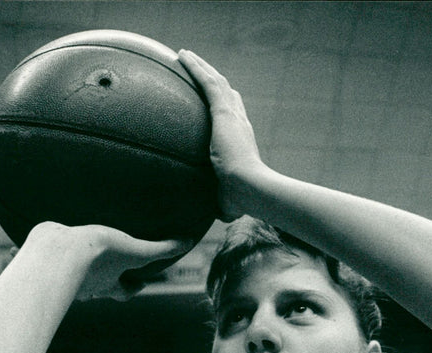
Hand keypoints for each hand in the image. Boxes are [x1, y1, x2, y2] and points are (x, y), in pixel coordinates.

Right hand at [25, 222, 189, 301]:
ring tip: (71, 251)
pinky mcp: (42, 256)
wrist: (57, 251)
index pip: (124, 292)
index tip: (139, 282)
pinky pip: (41, 255)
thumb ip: (161, 249)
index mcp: (106, 283)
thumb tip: (188, 241)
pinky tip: (31, 240)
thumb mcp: (136, 251)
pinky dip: (39, 250)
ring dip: (69, 267)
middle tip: (106, 268)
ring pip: (66, 276)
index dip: (132, 288)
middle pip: (97, 289)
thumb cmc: (96, 256)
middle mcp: (85, 282)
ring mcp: (62, 274)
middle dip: (101, 281)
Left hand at [178, 49, 263, 220]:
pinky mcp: (224, 112)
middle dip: (213, 80)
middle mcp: (240, 123)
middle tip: (199, 71)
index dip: (227, 106)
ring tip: (185, 56)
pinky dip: (196, 67)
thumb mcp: (228, 199)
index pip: (235, 116)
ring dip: (201, 67)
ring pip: (216, 82)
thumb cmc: (242, 200)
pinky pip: (207, 83)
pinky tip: (182, 56)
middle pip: (227, 94)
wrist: (249, 188)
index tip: (218, 100)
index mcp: (242, 141)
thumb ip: (224, 203)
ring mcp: (233, 116)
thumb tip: (221, 217)